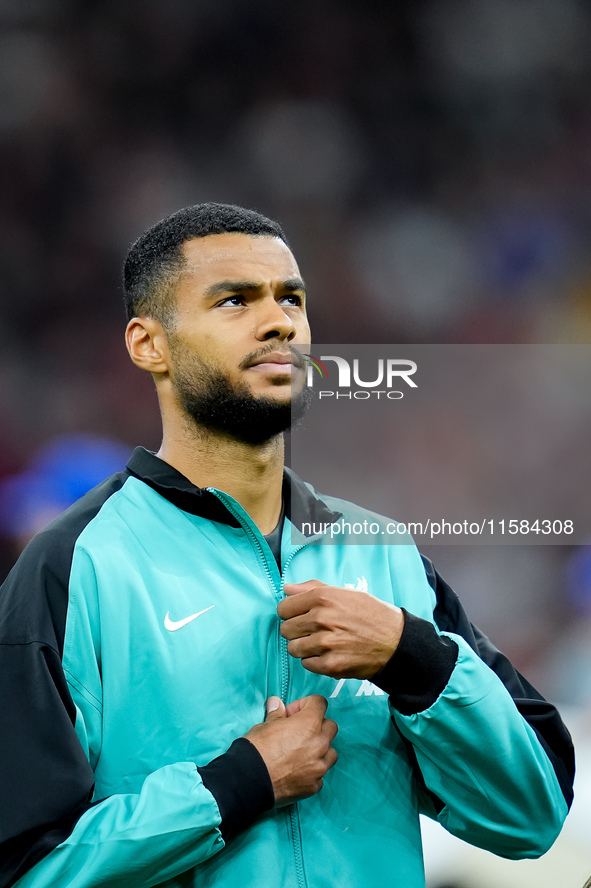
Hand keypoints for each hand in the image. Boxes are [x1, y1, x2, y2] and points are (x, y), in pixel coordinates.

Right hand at [245, 695, 337, 805]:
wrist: (250, 782)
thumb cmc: (257, 749)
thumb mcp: (265, 725)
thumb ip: (276, 714)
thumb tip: (276, 703)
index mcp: (309, 724)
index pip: (319, 703)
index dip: (304, 704)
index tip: (291, 713)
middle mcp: (320, 744)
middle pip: (330, 726)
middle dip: (316, 725)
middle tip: (297, 731)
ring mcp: (319, 767)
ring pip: (330, 752)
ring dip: (319, 749)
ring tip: (301, 752)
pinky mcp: (314, 785)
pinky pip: (320, 774)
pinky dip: (312, 770)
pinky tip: (297, 771)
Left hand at [277, 580, 403, 678]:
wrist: (396, 641)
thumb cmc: (371, 614)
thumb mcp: (344, 593)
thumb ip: (312, 588)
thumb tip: (286, 589)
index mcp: (322, 597)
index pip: (283, 608)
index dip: (291, 613)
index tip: (300, 616)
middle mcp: (321, 618)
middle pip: (286, 629)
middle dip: (296, 631)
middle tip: (313, 631)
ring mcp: (325, 643)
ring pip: (293, 648)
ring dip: (305, 647)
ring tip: (322, 643)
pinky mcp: (330, 664)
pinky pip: (306, 664)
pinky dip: (315, 661)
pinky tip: (330, 654)